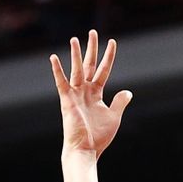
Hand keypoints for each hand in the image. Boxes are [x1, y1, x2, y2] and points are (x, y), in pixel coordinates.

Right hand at [50, 30, 132, 158]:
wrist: (86, 149)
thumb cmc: (99, 136)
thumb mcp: (114, 116)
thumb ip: (119, 102)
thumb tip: (128, 91)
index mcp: (96, 94)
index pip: (103, 70)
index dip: (108, 57)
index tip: (113, 42)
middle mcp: (85, 91)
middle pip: (89, 65)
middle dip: (91, 49)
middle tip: (93, 32)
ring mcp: (75, 95)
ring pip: (76, 70)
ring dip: (76, 54)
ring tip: (75, 38)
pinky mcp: (67, 101)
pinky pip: (61, 83)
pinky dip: (57, 70)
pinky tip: (54, 57)